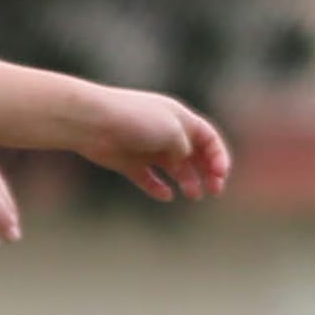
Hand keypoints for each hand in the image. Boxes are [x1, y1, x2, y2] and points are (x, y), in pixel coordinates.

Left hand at [75, 88, 230, 202]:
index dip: (218, 157)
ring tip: (194, 195)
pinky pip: (148, 178)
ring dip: (187, 181)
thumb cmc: (135, 120)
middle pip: (193, 154)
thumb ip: (186, 147)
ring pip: (173, 167)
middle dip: (207, 172)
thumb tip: (185, 159)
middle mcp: (165, 132)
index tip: (220, 176)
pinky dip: (158, 188)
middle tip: (215, 191)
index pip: (208, 138)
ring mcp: (146, 148)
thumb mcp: (172, 131)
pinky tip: (166, 196)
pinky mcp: (128, 162)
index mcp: (179, 118)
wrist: (93, 122)